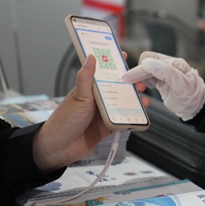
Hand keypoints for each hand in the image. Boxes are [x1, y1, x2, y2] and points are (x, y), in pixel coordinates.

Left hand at [32, 54, 148, 172]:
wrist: (59, 148)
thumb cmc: (64, 121)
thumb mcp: (78, 96)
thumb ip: (86, 78)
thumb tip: (90, 58)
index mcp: (90, 90)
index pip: (104, 73)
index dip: (115, 66)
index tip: (126, 57)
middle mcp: (97, 100)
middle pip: (118, 89)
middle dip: (132, 85)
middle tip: (142, 82)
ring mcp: (103, 114)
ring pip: (123, 105)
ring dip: (135, 102)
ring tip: (144, 100)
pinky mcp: (107, 127)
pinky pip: (123, 121)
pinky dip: (132, 119)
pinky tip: (140, 116)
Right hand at [122, 52, 204, 120]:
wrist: (196, 108)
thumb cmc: (192, 97)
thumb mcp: (182, 85)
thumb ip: (166, 72)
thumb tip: (147, 63)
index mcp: (174, 63)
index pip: (151, 61)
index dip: (138, 70)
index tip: (127, 79)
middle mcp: (169, 66)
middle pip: (145, 63)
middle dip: (137, 73)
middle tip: (134, 86)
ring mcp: (164, 73)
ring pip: (144, 69)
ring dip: (139, 78)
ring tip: (141, 89)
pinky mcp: (160, 81)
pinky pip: (146, 77)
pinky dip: (142, 83)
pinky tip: (146, 90)